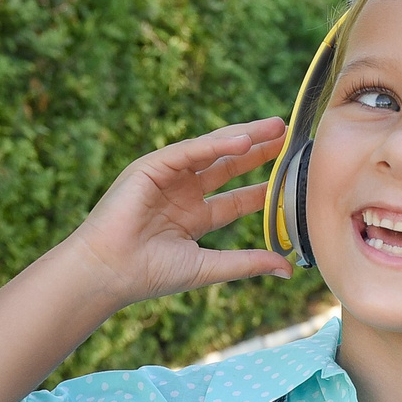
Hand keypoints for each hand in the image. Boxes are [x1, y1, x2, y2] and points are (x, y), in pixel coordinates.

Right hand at [62, 118, 292, 308]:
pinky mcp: (151, 167)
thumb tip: (288, 269)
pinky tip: (243, 140)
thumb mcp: (209, 267)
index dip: (262, 187)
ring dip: (243, 137)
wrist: (110, 272)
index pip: (235, 198)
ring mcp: (166, 178)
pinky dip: (215, 144)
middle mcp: (181, 194)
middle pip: (227, 167)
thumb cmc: (150, 274)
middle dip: (257, 151)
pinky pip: (189, 150)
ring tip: (274, 127)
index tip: (291, 177)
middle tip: (287, 136)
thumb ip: (247, 263)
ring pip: (211, 151)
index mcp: (192, 218)